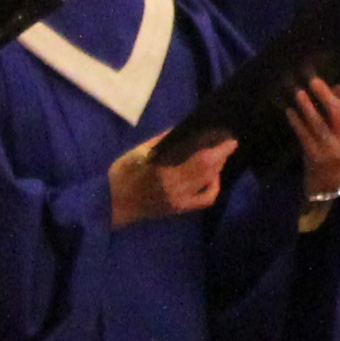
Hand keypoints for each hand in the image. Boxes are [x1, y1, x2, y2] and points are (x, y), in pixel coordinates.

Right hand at [112, 130, 238, 222]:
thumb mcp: (138, 152)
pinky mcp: (179, 209)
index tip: (228, 138)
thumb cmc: (121, 175)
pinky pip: (205, 199)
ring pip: (208, 181)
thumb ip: (163, 141)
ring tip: (221, 154)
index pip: (200, 158)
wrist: (111, 204)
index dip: (218, 149)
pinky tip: (213, 176)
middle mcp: (174, 186)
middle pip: (208, 169)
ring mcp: (179, 200)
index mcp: (163, 170)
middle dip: (222, 155)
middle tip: (228, 142)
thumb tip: (186, 130)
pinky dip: (213, 186)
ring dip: (218, 166)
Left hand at [288, 76, 339, 198]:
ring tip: (299, 93)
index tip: (334, 86)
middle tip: (313, 81)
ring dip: (307, 107)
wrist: (332, 179)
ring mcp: (331, 147)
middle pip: (338, 112)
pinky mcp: (314, 154)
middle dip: (326, 95)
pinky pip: (304, 135)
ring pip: (318, 123)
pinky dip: (296, 122)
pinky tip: (290, 111)